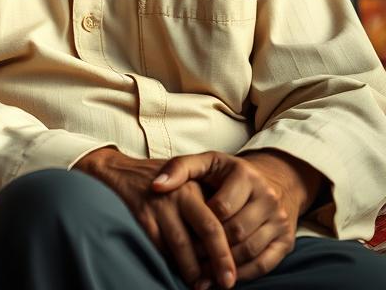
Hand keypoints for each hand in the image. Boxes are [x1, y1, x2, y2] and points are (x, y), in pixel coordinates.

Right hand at [75, 147, 235, 289]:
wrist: (120, 170)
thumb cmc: (161, 184)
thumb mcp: (186, 184)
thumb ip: (206, 207)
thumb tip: (230, 247)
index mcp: (196, 185)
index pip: (220, 220)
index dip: (228, 248)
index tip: (234, 270)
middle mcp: (182, 193)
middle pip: (209, 229)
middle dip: (220, 259)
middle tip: (227, 283)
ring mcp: (160, 204)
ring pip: (182, 243)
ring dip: (193, 269)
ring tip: (201, 286)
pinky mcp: (142, 214)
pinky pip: (159, 245)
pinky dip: (170, 262)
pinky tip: (177, 272)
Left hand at [152, 149, 319, 284]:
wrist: (273, 180)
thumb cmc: (228, 173)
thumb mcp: (206, 163)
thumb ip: (179, 169)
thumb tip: (155, 185)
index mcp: (245, 175)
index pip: (221, 208)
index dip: (200, 223)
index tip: (183, 232)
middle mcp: (267, 197)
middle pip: (236, 232)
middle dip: (210, 249)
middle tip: (189, 261)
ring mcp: (279, 220)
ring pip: (250, 250)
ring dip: (225, 266)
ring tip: (202, 275)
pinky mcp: (286, 241)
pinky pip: (265, 264)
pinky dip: (243, 274)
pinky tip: (224, 278)